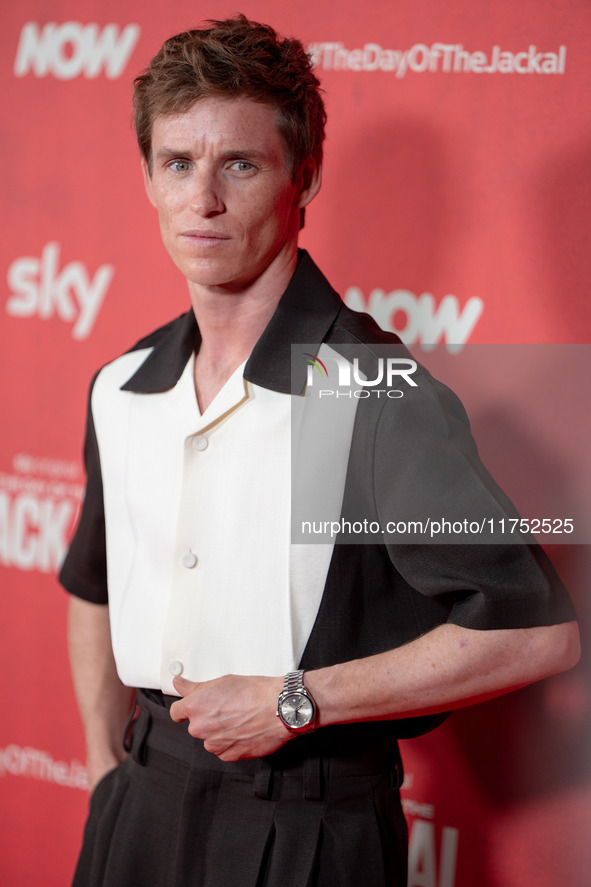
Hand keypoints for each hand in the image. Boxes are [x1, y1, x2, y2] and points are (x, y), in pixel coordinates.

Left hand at [169, 673, 288, 760]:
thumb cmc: (254, 692)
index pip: (176, 712)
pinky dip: (232, 743)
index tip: (187, 710)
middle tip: (227, 709)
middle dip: (208, 719)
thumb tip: (178, 684)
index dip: (183, 710)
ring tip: (239, 719)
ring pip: (211, 739)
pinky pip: (224, 750)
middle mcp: (201, 728)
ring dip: (220, 732)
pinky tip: (244, 730)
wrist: (278, 708)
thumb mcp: (222, 681)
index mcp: (195, 706)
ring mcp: (214, 744)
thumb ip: (194, 687)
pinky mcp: (229, 756)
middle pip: (196, 726)